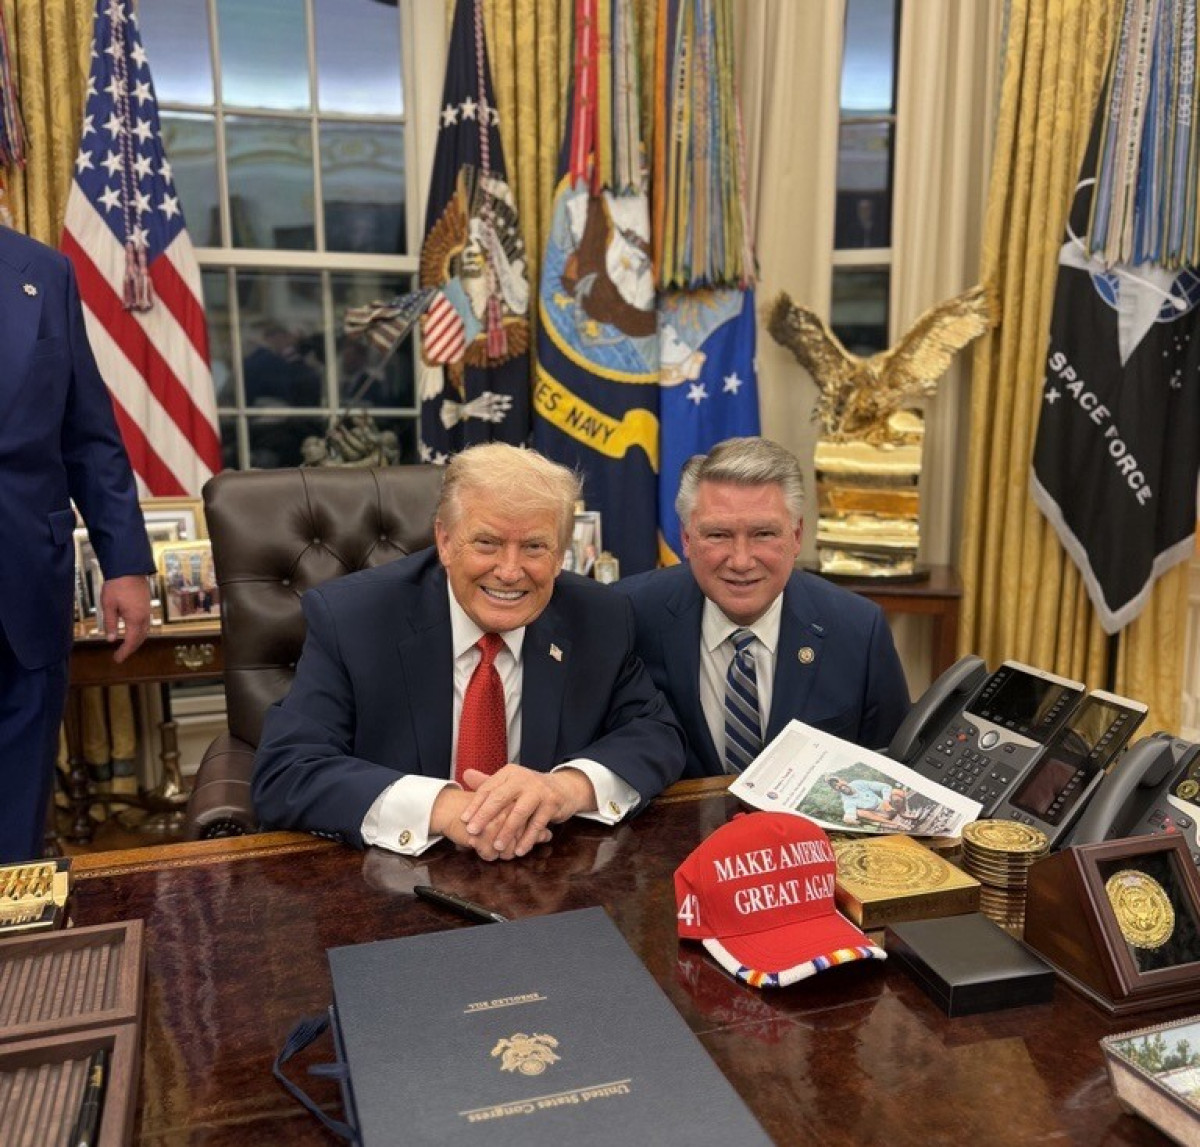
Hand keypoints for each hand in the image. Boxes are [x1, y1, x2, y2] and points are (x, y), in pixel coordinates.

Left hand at [100, 575, 151, 662]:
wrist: (129, 569)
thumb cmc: (116, 586)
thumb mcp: (108, 605)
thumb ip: (110, 623)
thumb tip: (111, 639)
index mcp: (135, 618)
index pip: (132, 641)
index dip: (125, 652)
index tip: (117, 659)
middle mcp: (144, 617)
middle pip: (140, 638)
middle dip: (131, 649)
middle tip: (120, 656)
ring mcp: (147, 611)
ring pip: (145, 631)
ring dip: (136, 641)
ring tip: (126, 646)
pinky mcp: (147, 606)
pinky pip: (145, 624)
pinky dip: (139, 632)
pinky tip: (132, 631)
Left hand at [429, 784, 551, 861]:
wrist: (563, 788)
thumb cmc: (529, 790)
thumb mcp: (510, 783)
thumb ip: (488, 782)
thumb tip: (465, 775)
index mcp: (510, 773)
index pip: (488, 789)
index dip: (475, 805)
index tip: (464, 820)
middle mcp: (523, 778)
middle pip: (500, 798)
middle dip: (485, 817)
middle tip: (473, 832)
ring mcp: (539, 790)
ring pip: (519, 813)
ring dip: (507, 832)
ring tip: (497, 846)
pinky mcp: (552, 802)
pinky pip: (537, 824)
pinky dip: (527, 839)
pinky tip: (519, 850)